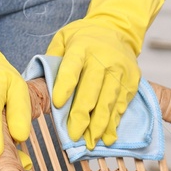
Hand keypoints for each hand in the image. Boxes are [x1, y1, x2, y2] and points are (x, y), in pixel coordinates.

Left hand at [45, 0, 170, 147]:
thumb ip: (52, 58)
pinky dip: (114, 122)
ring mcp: (120, 70)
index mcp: (81, 47)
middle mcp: (103, 58)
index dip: (64, 86)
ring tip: (91, 141)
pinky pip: (122, 104)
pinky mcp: (132, 80)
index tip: (57, 104)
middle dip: (81, 115)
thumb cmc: (84, 38)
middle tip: (73, 135)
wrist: (116, 29)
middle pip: (91, 89)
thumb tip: (37, 82)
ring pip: (108, 100)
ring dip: (100, 124)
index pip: (71, 68)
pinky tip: (107, 137)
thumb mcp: (63, 38)